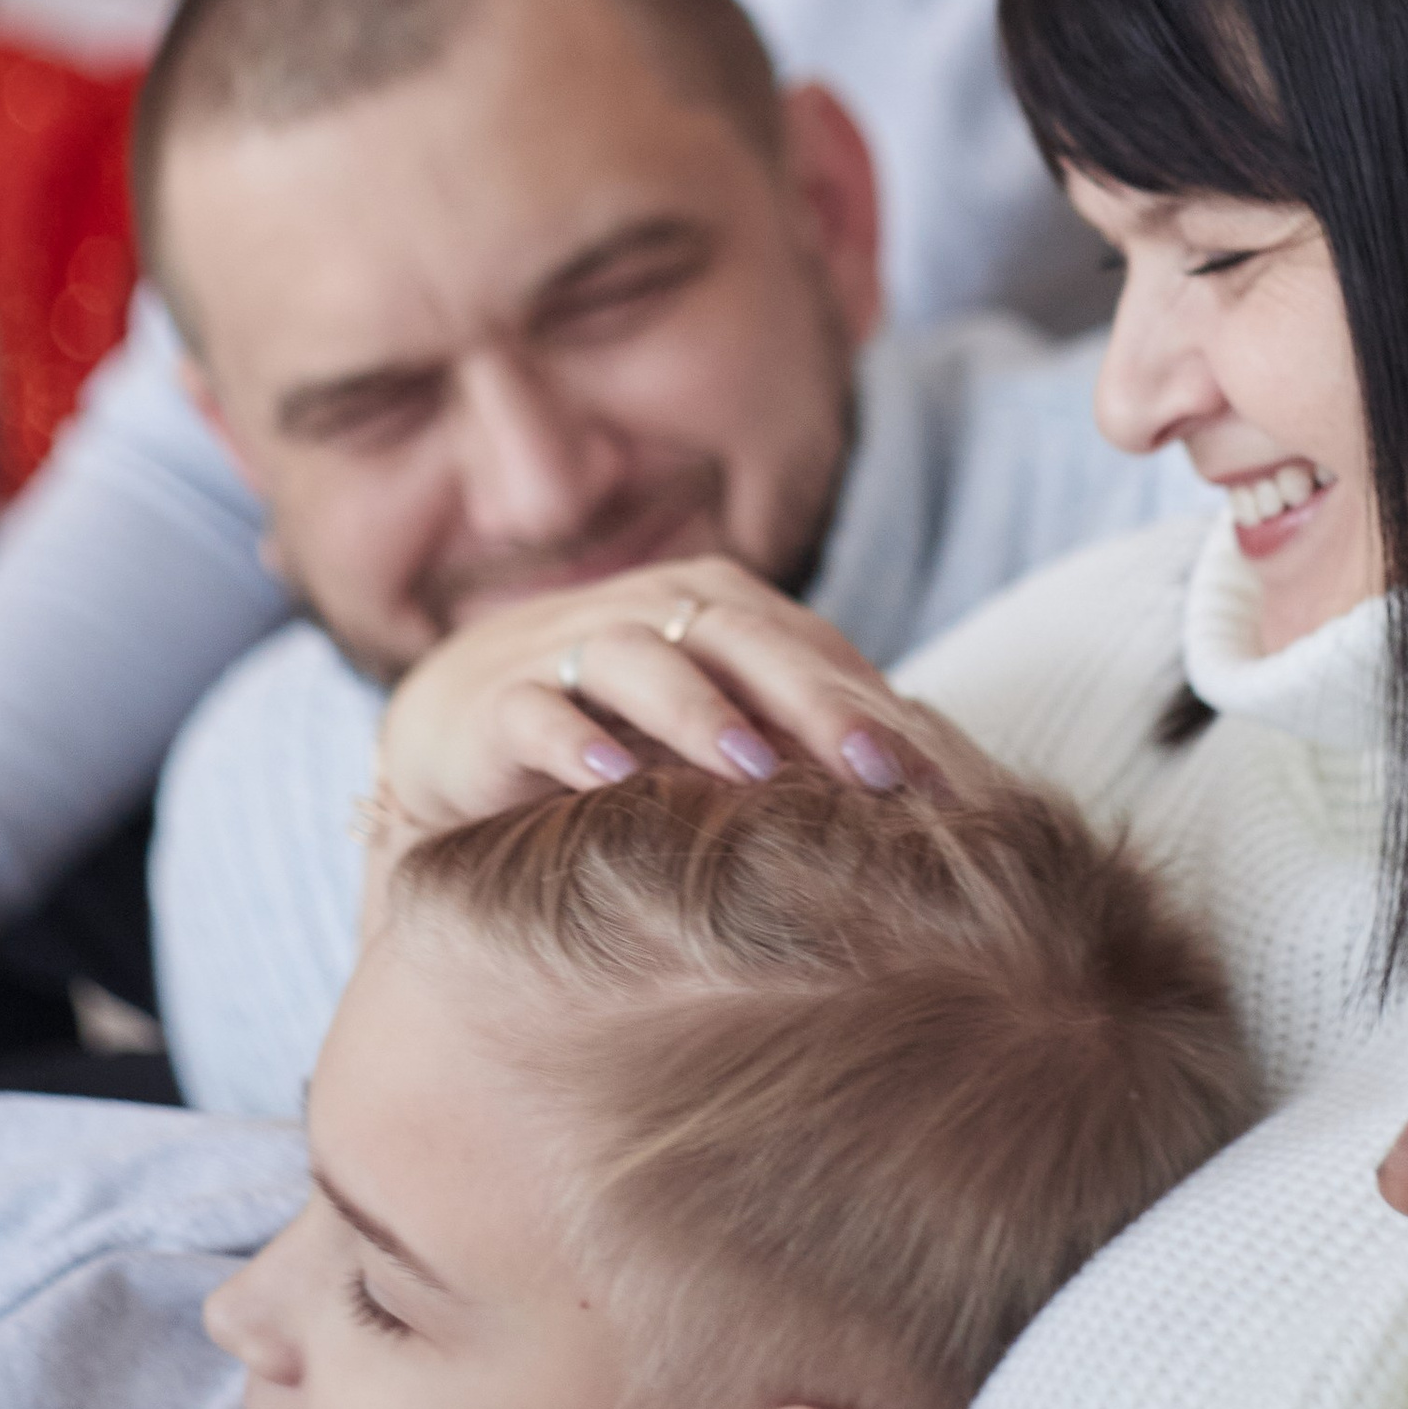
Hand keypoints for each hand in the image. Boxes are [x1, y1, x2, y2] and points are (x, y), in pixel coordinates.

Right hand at [374, 554, 966, 845]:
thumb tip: (934, 800)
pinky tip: (613, 777)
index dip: (880, 713)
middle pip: (746, 641)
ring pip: (643, 661)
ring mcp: (567, 649)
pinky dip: (574, 740)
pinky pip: (536, 713)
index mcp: (722, 608)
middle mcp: (653, 611)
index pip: (816, 652)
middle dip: (818, 706)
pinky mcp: (491, 704)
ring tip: (753, 771)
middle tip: (881, 773)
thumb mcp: (724, 743)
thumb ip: (806, 749)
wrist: (459, 746)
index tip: (949, 789)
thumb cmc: (621, 745)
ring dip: (700, 712)